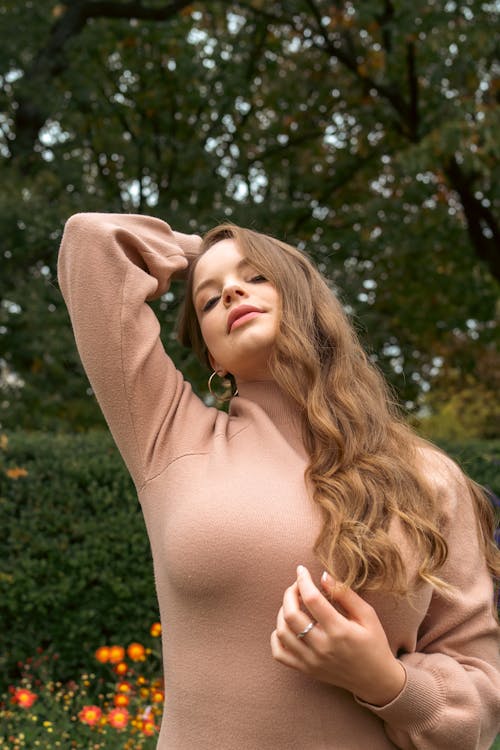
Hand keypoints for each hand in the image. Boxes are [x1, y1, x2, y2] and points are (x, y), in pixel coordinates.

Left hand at [270, 565, 405, 705]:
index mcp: (340, 631)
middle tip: (297, 585)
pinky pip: (279, 653)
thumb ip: (345, 595)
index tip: (301, 570)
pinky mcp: (306, 670)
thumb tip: (323, 576)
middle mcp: (323, 647)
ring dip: (282, 612)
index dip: (303, 581)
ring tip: (293, 603)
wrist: (376, 680)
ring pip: (282, 632)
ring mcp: (312, 661)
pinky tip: (287, 626)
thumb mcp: (367, 615)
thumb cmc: (374, 644)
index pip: (312, 600)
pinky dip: (277, 636)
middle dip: (290, 593)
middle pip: (291, 615)